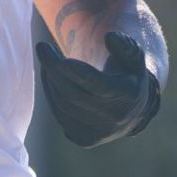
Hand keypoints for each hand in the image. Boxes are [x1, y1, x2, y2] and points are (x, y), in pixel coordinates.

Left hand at [35, 31, 161, 146]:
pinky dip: (52, 94)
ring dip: (50, 80)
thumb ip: (125, 45)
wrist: (132, 111)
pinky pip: (60, 114)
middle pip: (72, 93)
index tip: (54, 52)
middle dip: (52, 68)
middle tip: (42, 47)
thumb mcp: (134, 57)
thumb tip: (110, 37)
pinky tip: (51, 77)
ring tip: (47, 58)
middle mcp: (112, 118)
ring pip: (62, 104)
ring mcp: (97, 132)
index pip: (95, 83)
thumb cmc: (129, 75)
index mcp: (126, 96)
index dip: (74, 70)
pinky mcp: (83, 139)